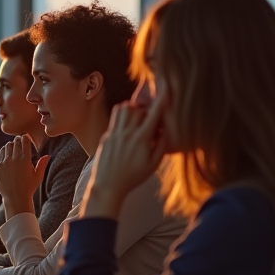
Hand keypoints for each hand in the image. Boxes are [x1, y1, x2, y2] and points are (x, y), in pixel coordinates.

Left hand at [0, 136, 47, 218]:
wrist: (15, 198)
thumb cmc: (29, 187)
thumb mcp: (38, 176)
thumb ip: (42, 164)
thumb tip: (47, 155)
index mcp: (25, 159)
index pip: (24, 141)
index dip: (25, 137)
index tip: (25, 137)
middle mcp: (14, 159)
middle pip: (15, 142)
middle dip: (18, 140)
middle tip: (19, 141)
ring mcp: (4, 163)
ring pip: (6, 147)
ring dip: (10, 146)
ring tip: (13, 148)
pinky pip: (0, 156)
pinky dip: (4, 154)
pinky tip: (7, 156)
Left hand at [83, 97, 167, 218]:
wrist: (108, 185)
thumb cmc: (133, 177)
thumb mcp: (153, 164)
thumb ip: (161, 146)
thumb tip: (166, 130)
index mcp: (140, 139)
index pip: (154, 114)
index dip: (162, 100)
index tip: (168, 88)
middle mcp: (126, 133)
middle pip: (138, 108)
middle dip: (147, 109)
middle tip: (150, 118)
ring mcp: (114, 133)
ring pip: (124, 109)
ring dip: (133, 110)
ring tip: (138, 120)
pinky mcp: (106, 136)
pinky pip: (115, 117)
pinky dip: (123, 116)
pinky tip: (128, 127)